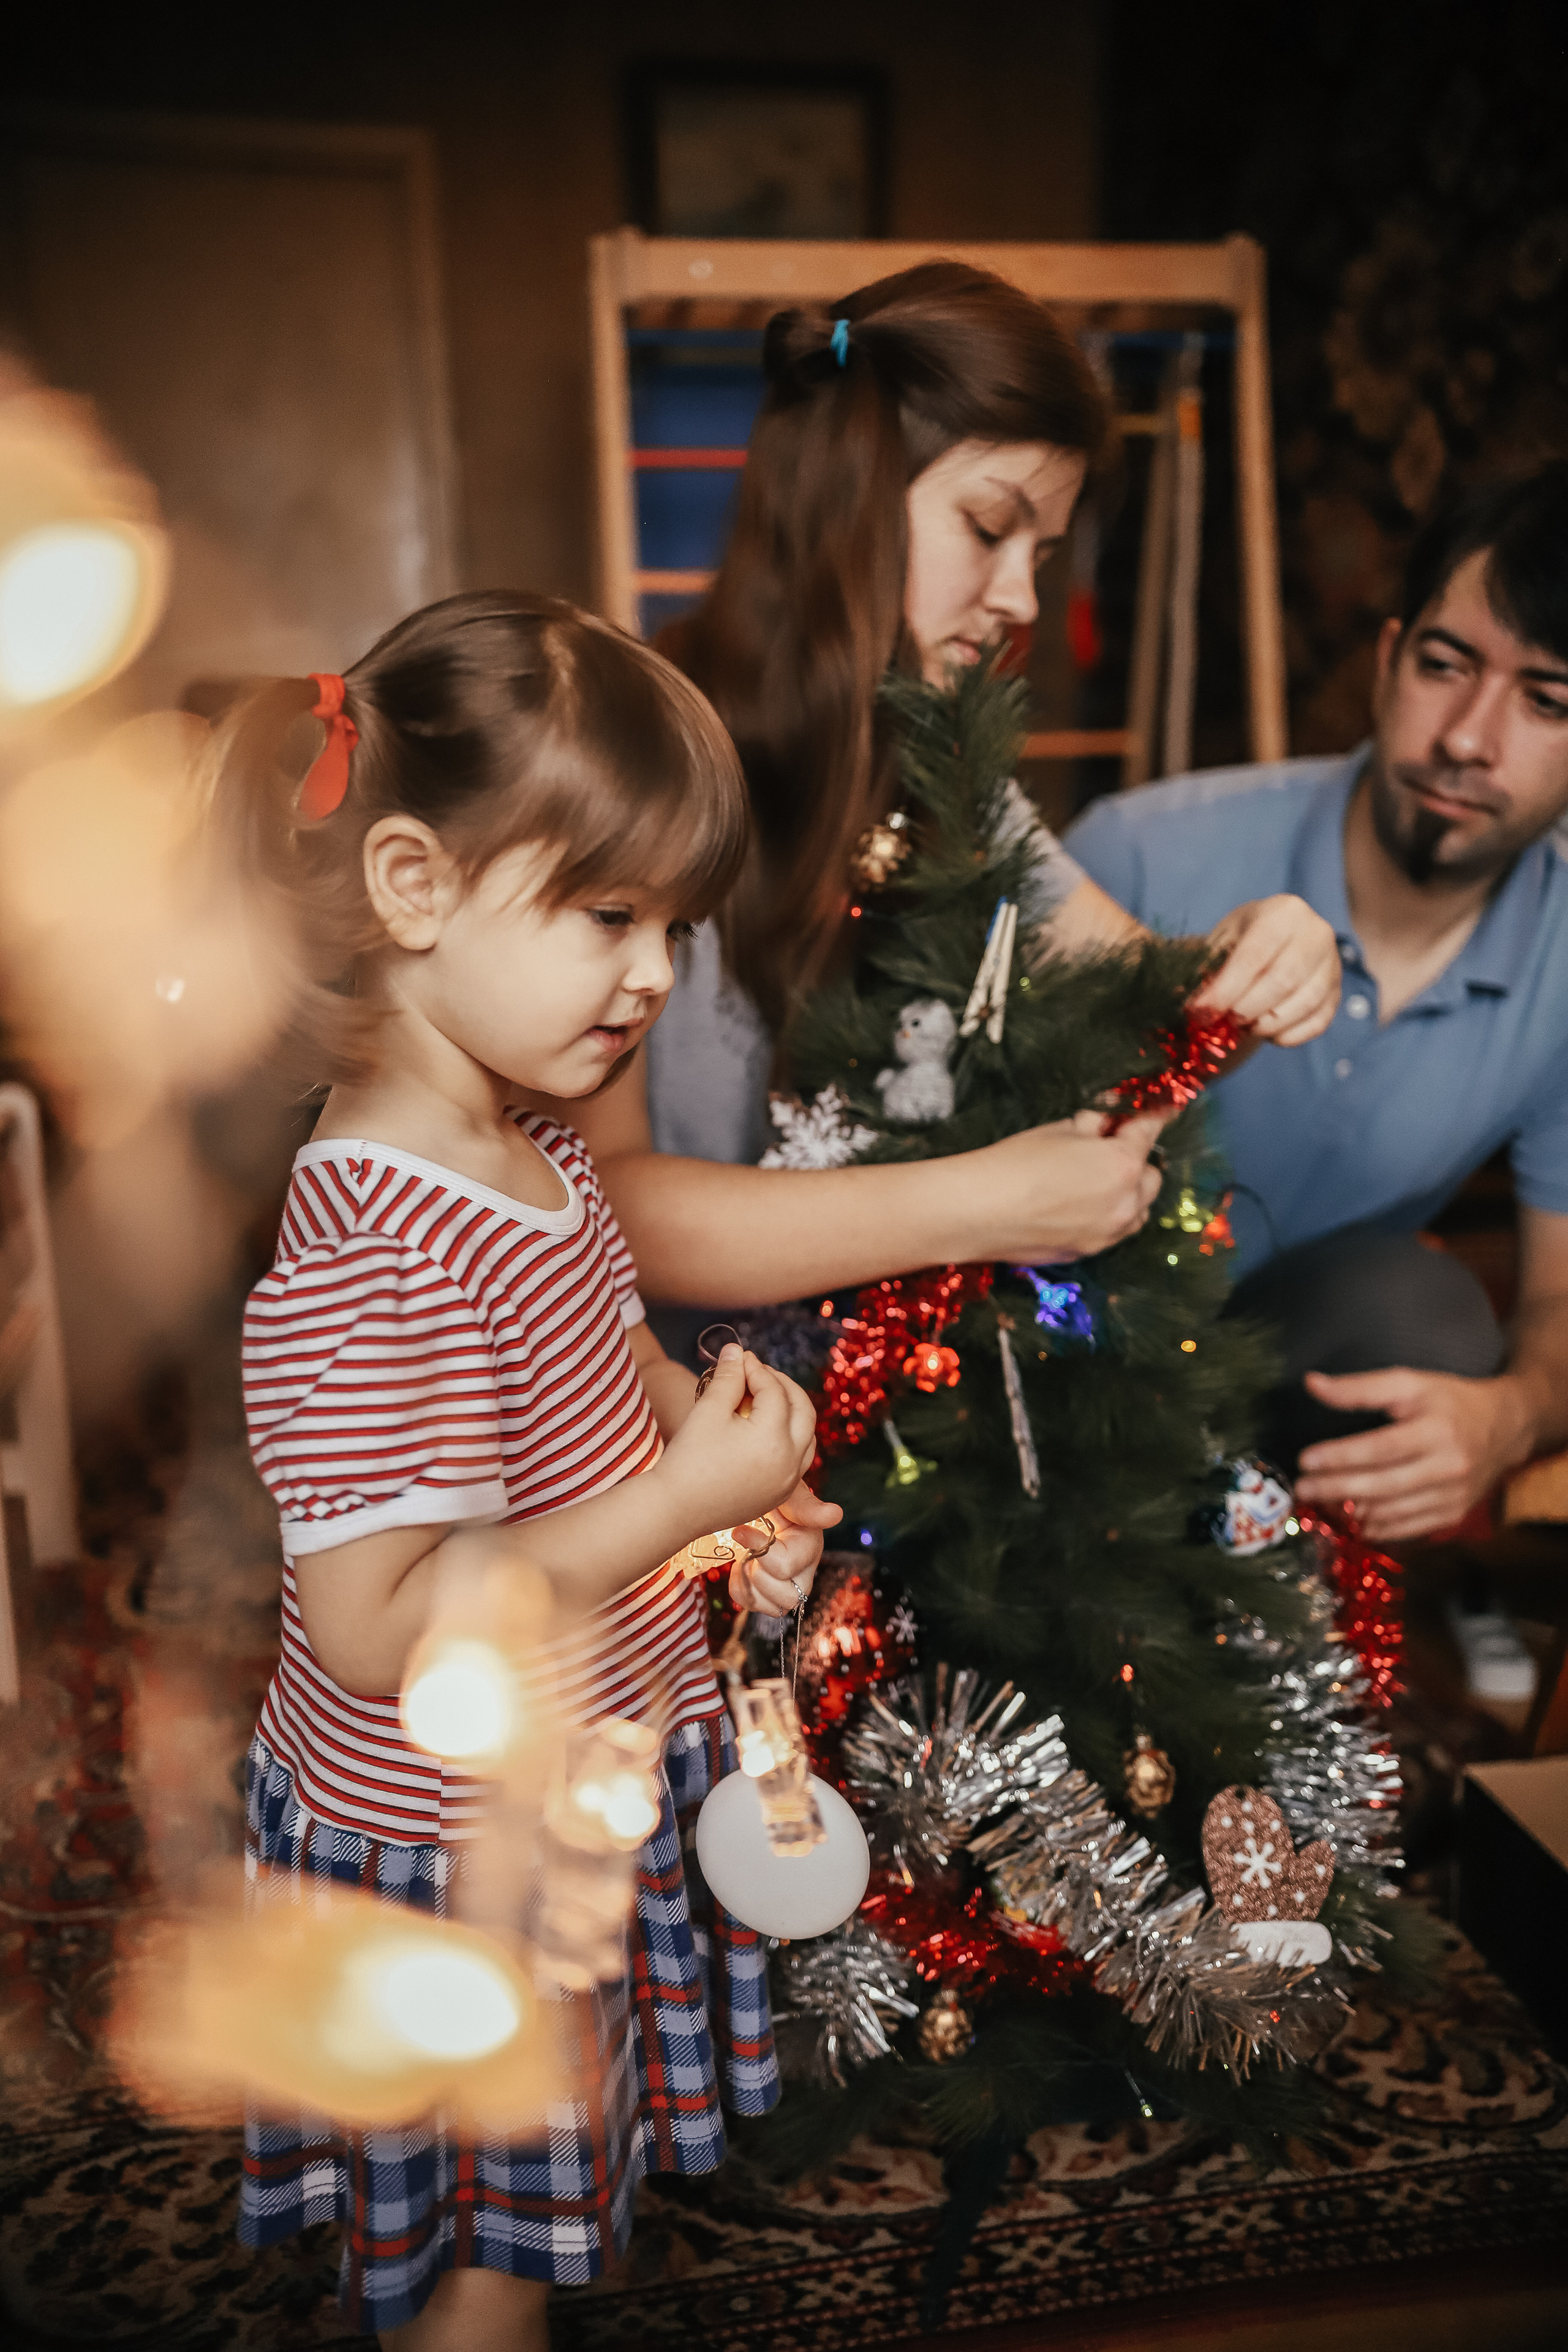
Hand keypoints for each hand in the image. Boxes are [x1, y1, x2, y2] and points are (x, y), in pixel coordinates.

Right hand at [659, 1344, 818, 1538]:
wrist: (674, 1508)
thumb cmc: (688, 1457)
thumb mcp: (708, 1410)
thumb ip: (728, 1376)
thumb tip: (736, 1350)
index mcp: (774, 1438)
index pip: (774, 1391)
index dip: (756, 1369)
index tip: (740, 1358)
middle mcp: (790, 1461)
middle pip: (803, 1409)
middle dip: (783, 1385)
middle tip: (760, 1372)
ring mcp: (787, 1481)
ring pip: (806, 1435)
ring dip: (792, 1410)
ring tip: (766, 1396)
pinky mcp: (778, 1494)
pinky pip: (799, 1458)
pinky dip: (790, 1436)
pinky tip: (766, 1427)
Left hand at [727, 1478, 842, 1614]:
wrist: (754, 1499)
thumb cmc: (772, 1494)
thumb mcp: (787, 1492)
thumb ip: (806, 1505)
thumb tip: (835, 1514)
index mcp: (810, 1544)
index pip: (787, 1565)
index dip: (761, 1551)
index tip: (740, 1530)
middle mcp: (805, 1571)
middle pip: (789, 1597)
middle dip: (759, 1574)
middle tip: (747, 1550)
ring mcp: (789, 1586)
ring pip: (774, 1608)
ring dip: (750, 1584)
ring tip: (745, 1557)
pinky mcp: (770, 1595)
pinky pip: (753, 1606)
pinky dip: (741, 1589)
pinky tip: (741, 1566)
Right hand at [974, 1110, 1166, 1262]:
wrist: (977, 1211)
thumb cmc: (1014, 1163)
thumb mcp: (1057, 1130)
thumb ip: (1092, 1125)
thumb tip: (1105, 1120)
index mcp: (1122, 1165)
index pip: (1149, 1132)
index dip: (1152, 1117)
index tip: (1157, 1110)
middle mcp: (1124, 1204)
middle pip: (1152, 1178)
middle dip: (1138, 1161)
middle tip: (1113, 1148)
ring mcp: (1107, 1234)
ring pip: (1138, 1212)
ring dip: (1129, 1195)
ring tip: (1099, 1182)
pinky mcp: (1086, 1253)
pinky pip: (1112, 1233)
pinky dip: (1107, 1217)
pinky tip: (1079, 1207)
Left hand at [1195, 895, 1340, 1044]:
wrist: (1273, 943)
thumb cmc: (1240, 941)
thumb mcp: (1220, 943)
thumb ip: (1209, 970)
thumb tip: (1197, 1007)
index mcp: (1284, 911)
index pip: (1254, 956)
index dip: (1225, 990)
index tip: (1201, 1013)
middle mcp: (1317, 933)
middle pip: (1283, 981)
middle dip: (1246, 1009)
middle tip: (1223, 1020)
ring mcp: (1333, 964)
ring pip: (1303, 1004)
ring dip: (1267, 1025)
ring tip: (1243, 1025)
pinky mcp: (1338, 993)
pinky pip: (1317, 1023)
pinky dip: (1288, 1036)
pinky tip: (1267, 1033)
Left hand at [1294, 1366, 1535, 1540]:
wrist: (1504, 1427)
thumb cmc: (1449, 1401)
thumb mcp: (1409, 1383)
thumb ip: (1359, 1388)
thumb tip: (1311, 1383)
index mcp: (1435, 1430)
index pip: (1380, 1448)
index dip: (1340, 1456)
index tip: (1304, 1459)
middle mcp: (1447, 1466)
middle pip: (1383, 1484)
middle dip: (1337, 1488)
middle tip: (1302, 1488)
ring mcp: (1453, 1495)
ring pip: (1394, 1511)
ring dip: (1353, 1511)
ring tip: (1321, 1502)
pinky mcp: (1455, 1513)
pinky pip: (1411, 1528)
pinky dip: (1380, 1527)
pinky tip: (1355, 1521)